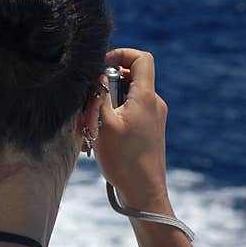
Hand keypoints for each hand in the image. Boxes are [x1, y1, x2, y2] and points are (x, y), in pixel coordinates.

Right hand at [94, 48, 170, 207]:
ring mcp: (154, 116)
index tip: (101, 66)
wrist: (144, 192)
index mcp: (146, 97)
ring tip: (93, 125)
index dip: (121, 54)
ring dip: (108, 102)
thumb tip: (100, 75)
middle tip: (91, 103)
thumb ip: (100, 95)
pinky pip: (131, 111)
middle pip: (131, 76)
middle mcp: (154, 103)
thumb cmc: (124, 160)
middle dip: (108, 83)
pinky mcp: (151, 129)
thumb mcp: (103, 124)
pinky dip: (115, 115)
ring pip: (128, 96)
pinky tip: (101, 135)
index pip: (142, 58)